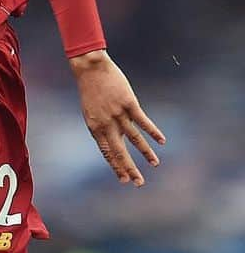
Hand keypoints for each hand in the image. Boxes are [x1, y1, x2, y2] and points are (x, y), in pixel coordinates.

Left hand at [70, 50, 165, 184]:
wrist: (90, 68)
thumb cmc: (90, 89)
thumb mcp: (91, 112)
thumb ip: (102, 126)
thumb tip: (115, 138)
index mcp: (94, 127)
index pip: (107, 153)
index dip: (116, 167)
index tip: (124, 180)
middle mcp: (106, 124)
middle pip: (120, 151)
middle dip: (130, 169)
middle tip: (139, 183)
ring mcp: (117, 114)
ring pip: (134, 138)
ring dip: (145, 152)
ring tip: (155, 164)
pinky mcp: (128, 103)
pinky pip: (143, 121)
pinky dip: (153, 132)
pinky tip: (162, 141)